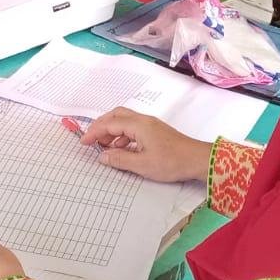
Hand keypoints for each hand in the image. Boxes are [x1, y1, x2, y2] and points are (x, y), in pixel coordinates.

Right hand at [80, 108, 210, 181]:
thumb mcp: (142, 165)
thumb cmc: (172, 162)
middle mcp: (143, 120)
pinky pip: (132, 128)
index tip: (83, 142)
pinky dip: (122, 136)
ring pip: (124, 121)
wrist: (197, 160)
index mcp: (138, 125)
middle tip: (91, 140)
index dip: (94, 132)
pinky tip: (121, 149)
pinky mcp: (155, 131)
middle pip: (116, 115)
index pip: (110, 124)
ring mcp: (150, 125)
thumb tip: (102, 156)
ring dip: (111, 131)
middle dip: (101, 126)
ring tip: (104, 147)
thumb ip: (119, 160)